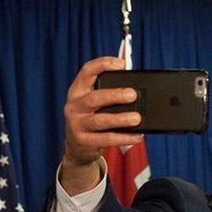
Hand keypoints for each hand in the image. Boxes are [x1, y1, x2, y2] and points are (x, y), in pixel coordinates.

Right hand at [60, 57, 142, 193]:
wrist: (77, 147)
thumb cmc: (91, 118)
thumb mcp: (94, 104)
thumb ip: (109, 93)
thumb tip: (135, 88)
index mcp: (77, 91)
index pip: (87, 72)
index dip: (103, 64)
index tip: (122, 64)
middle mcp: (74, 106)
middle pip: (94, 98)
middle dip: (115, 95)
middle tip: (133, 95)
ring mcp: (77, 124)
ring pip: (100, 120)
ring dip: (120, 119)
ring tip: (137, 118)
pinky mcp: (84, 141)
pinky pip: (107, 139)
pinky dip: (124, 137)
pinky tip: (137, 135)